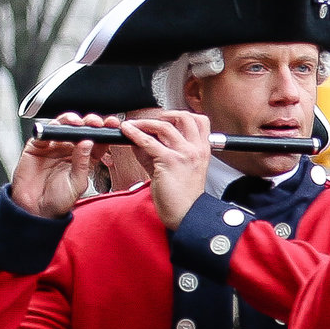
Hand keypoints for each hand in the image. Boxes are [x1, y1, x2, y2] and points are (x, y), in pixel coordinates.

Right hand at [11, 113, 111, 218]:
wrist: (36, 209)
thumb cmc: (59, 200)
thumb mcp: (77, 183)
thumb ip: (83, 163)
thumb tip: (88, 142)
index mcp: (84, 158)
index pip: (97, 141)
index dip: (104, 132)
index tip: (112, 126)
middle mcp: (70, 149)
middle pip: (81, 129)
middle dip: (89, 122)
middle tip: (95, 122)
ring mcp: (53, 146)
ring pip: (63, 126)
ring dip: (71, 121)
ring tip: (77, 123)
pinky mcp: (37, 145)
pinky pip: (44, 132)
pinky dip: (51, 128)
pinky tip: (58, 130)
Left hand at [122, 114, 214, 231]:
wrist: (186, 214)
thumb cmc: (182, 196)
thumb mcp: (176, 168)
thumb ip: (161, 151)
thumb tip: (142, 138)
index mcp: (202, 150)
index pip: (200, 121)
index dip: (183, 115)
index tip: (169, 118)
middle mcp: (196, 149)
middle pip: (185, 117)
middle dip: (166, 114)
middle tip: (151, 121)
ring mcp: (184, 154)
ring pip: (164, 126)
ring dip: (145, 123)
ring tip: (134, 126)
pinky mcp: (169, 161)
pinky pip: (148, 141)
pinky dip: (134, 134)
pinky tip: (127, 132)